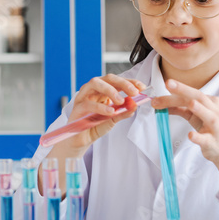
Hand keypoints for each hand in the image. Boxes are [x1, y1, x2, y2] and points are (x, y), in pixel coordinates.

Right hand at [40, 75, 145, 194]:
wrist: (80, 141)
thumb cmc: (94, 127)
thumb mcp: (113, 120)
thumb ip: (123, 112)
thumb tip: (135, 104)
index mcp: (102, 91)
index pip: (117, 81)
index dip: (130, 82)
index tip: (141, 87)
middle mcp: (92, 91)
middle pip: (107, 78)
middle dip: (122, 83)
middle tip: (134, 92)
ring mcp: (83, 97)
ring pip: (95, 83)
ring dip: (110, 90)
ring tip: (120, 100)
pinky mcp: (77, 108)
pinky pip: (88, 103)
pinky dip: (101, 107)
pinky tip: (110, 112)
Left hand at [150, 78, 218, 200]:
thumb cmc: (211, 129)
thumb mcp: (195, 116)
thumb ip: (179, 108)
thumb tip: (160, 102)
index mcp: (210, 102)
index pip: (192, 93)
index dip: (177, 89)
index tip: (163, 85)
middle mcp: (215, 112)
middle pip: (199, 98)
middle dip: (184, 90)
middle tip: (169, 83)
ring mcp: (216, 128)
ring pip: (209, 116)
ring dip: (199, 110)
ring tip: (190, 104)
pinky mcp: (213, 143)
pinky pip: (206, 139)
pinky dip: (198, 137)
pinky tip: (190, 135)